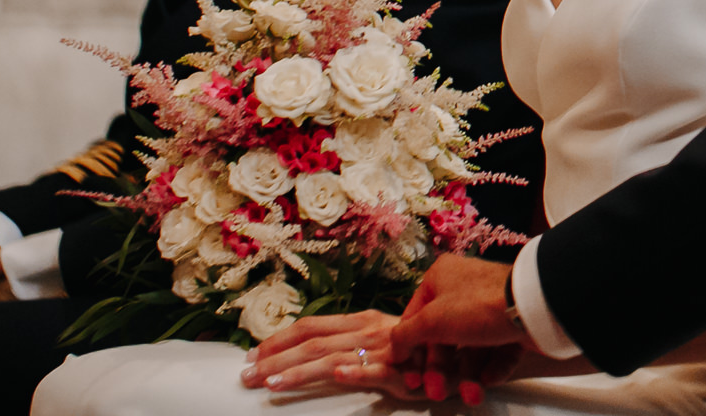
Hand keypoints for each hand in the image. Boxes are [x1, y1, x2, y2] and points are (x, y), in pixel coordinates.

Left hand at [242, 309, 422, 398]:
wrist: (460, 351)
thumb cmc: (417, 347)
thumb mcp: (381, 338)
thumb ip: (349, 341)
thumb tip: (310, 350)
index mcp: (361, 321)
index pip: (312, 326)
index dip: (279, 339)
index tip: (252, 353)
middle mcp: (369, 331)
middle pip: (313, 343)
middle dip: (275, 359)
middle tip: (246, 375)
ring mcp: (385, 351)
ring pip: (335, 358)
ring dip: (300, 371)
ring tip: (271, 385)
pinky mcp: (404, 371)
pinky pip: (379, 371)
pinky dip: (358, 372)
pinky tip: (339, 375)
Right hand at [388, 254, 527, 403]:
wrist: (534, 306)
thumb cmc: (477, 307)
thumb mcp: (431, 320)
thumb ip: (405, 335)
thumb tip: (393, 348)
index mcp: (441, 279)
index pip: (414, 319)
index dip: (410, 352)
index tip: (409, 378)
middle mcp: (464, 291)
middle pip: (443, 339)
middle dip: (440, 371)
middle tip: (438, 393)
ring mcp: (490, 308)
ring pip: (470, 349)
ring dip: (468, 377)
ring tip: (472, 394)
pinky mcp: (512, 325)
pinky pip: (496, 351)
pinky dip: (491, 368)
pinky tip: (489, 379)